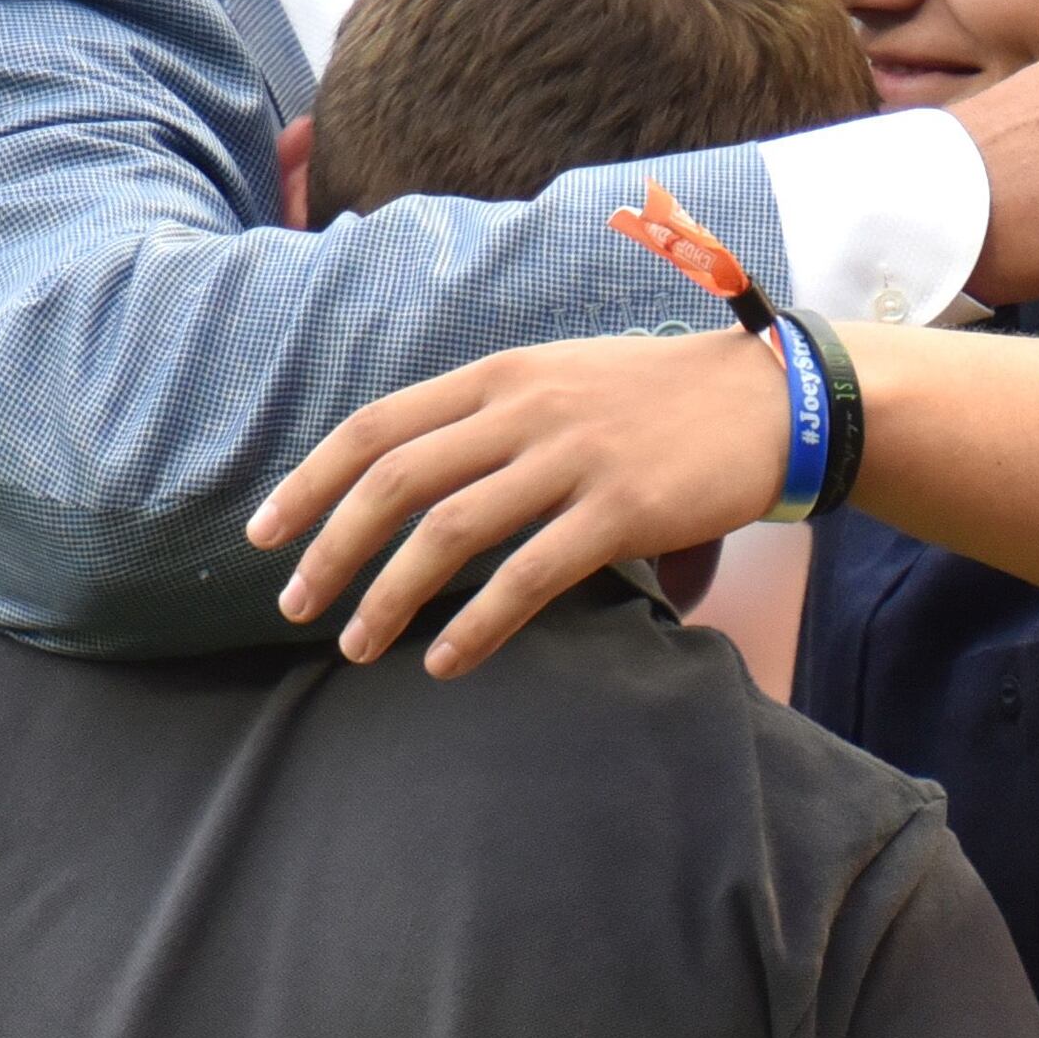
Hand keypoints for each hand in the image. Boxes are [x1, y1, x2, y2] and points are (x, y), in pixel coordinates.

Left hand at [249, 328, 790, 676]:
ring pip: (449, 530)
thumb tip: (414, 474)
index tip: (265, 534)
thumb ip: (491, 416)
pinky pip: (528, 575)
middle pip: (395, 479)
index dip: (310, 481)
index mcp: (500, 375)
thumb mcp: (562, 379)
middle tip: (293, 604)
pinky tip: (444, 661)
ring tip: (358, 644)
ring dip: (389, 595)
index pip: (376, 425)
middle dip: (330, 548)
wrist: (773, 401)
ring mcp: (573, 457)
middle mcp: (525, 409)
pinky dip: (475, 623)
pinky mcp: (622, 510)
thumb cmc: (661, 401)